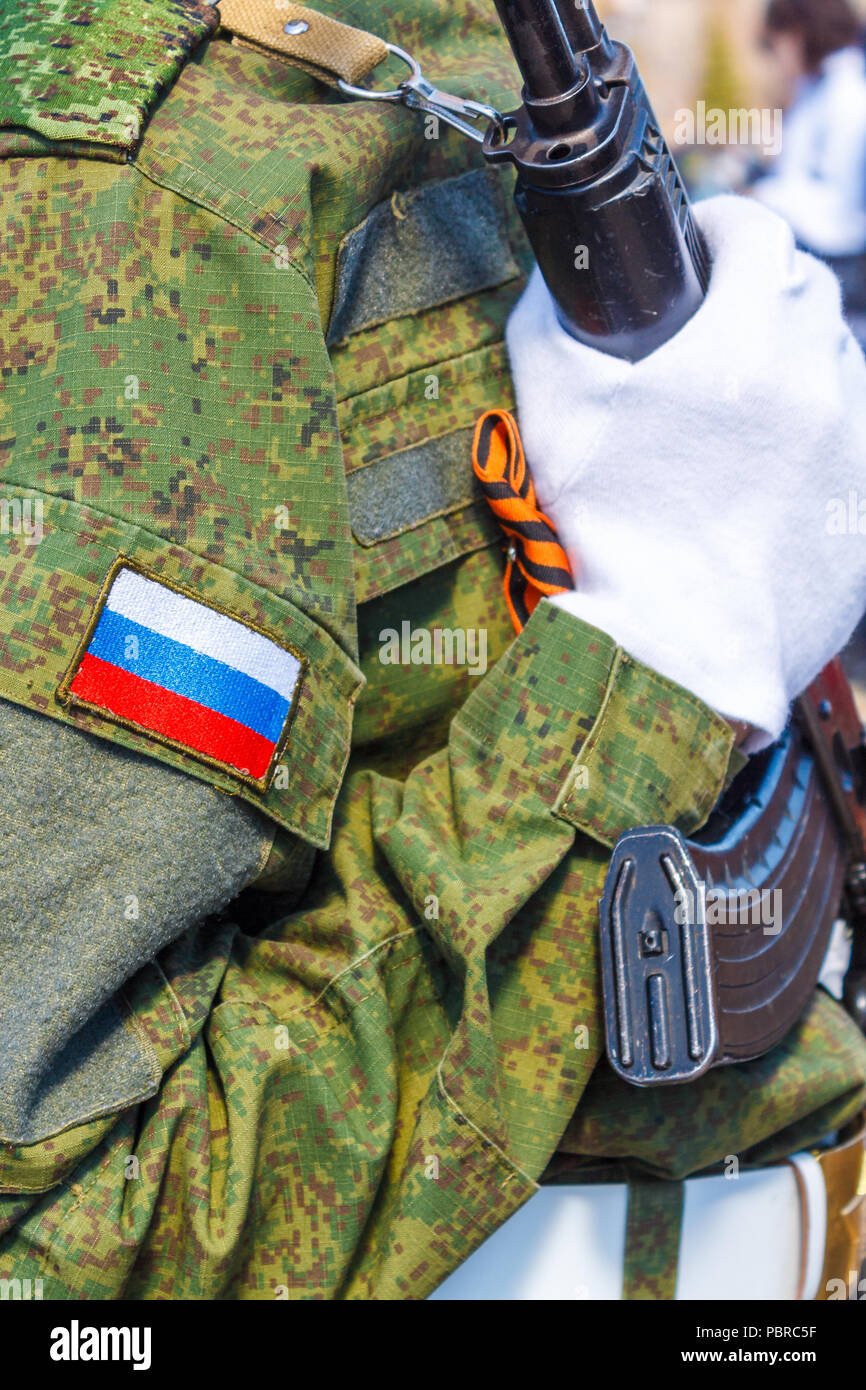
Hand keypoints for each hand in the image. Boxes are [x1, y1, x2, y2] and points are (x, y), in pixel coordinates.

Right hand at [505, 195, 865, 746]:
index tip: (695, 249)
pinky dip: (814, 430)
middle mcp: (815, 383)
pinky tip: (764, 468)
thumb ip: (545, 326)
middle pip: (804, 288)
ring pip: (837, 359)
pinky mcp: (864, 506)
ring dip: (793, 356)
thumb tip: (547, 287)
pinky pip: (849, 436)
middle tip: (711, 323)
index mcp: (742, 346)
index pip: (755, 232)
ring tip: (737, 401)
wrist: (677, 656)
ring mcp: (852, 446)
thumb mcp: (555, 416)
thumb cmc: (614, 536)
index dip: (718, 228)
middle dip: (760, 285)